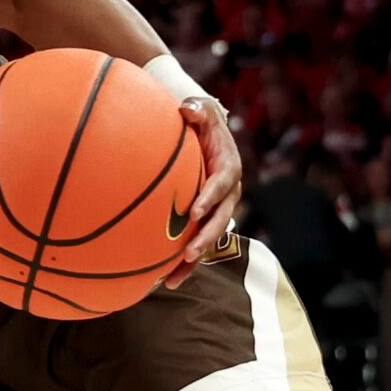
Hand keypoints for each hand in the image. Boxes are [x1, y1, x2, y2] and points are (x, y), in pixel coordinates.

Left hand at [166, 97, 242, 289]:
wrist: (204, 135)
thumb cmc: (199, 121)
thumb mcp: (201, 111)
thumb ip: (197, 110)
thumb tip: (188, 109)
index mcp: (228, 169)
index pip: (221, 185)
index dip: (210, 198)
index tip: (194, 211)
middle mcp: (227, 194)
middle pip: (219, 220)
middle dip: (205, 238)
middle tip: (188, 252)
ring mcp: (217, 210)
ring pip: (209, 239)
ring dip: (193, 260)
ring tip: (172, 279)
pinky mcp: (205, 221)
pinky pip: (195, 244)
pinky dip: (181, 264)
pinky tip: (162, 281)